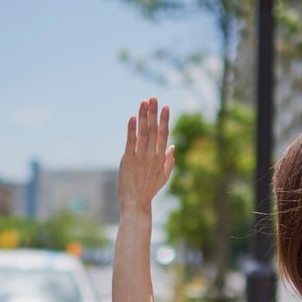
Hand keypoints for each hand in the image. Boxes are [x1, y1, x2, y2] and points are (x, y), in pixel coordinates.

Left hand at [119, 98, 174, 216]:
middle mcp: (152, 155)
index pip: (164, 134)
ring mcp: (140, 157)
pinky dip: (132, 129)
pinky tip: (132, 117)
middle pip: (154, 130)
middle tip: (153, 98)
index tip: (165, 106)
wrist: (136, 203)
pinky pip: (130, 141)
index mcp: (161, 158)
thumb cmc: (149, 190)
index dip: (165, 120)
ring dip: (144, 116)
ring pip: (143, 132)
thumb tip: (173, 147)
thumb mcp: (164, 177)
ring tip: (144, 102)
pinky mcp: (128, 160)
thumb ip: (169, 161)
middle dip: (154, 113)